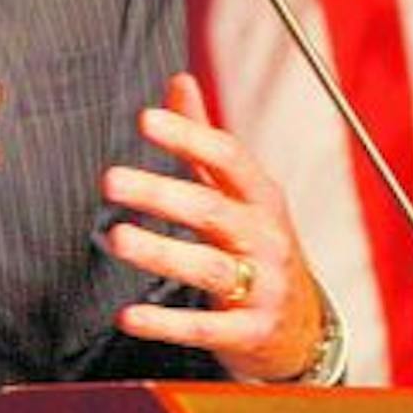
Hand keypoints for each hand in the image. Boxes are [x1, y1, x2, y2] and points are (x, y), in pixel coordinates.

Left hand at [101, 73, 324, 381]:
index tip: (145, 119)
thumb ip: (204, 141)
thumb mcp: (241, 193)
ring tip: (117, 237)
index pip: (228, 158)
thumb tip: (178, 80)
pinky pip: (205, 328)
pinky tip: (128, 315)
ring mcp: (262, 286)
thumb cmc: (259, 246)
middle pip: (211, 210)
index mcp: (262, 197)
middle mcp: (265, 237)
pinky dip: (165, 323)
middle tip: (110, 179)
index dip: (188, 136)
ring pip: (209, 267)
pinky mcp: (250, 332)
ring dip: (160, 252)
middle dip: (160, 193)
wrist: (302, 328)